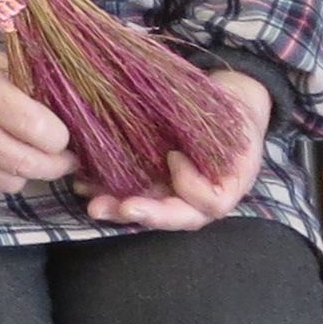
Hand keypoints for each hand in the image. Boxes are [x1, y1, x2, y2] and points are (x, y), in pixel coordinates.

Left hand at [100, 65, 273, 231]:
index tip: (175, 157)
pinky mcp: (152, 181)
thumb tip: (182, 145)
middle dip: (147, 213)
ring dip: (118, 208)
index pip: (211, 203)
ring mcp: (172, 193)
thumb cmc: (234, 118)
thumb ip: (217, 137)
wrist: (224, 108)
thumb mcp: (238, 125)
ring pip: (147, 208)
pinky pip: (130, 191)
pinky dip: (107, 190)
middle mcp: (197, 199)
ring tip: (94, 205)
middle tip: (124, 207)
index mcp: (226, 189)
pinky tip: (84, 185)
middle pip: (174, 215)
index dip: (192, 185)